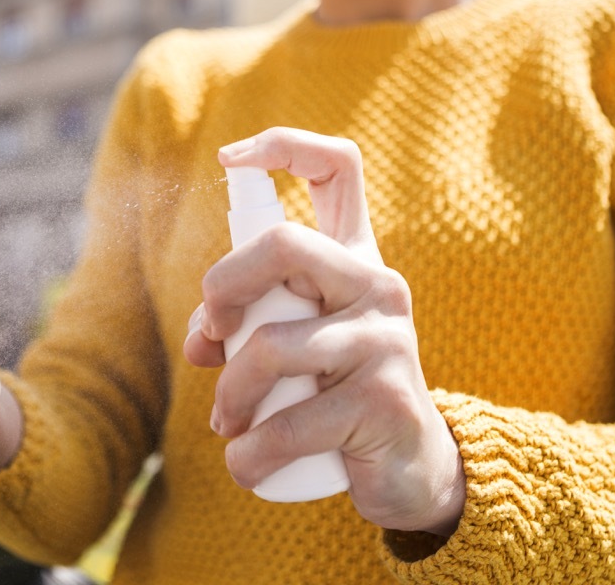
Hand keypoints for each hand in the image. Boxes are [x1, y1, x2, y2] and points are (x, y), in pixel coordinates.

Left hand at [183, 128, 465, 535]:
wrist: (413, 469)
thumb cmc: (338, 395)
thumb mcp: (294, 345)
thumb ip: (246, 326)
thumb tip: (201, 338)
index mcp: (355, 258)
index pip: (338, 167)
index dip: (282, 146)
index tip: (230, 158)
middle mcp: (378, 284)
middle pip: (285, 243)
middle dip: (224, 287)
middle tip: (214, 337)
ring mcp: (387, 340)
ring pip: (271, 348)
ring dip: (230, 397)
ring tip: (228, 425)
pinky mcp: (386, 402)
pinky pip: (290, 424)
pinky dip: (250, 454)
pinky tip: (247, 464)